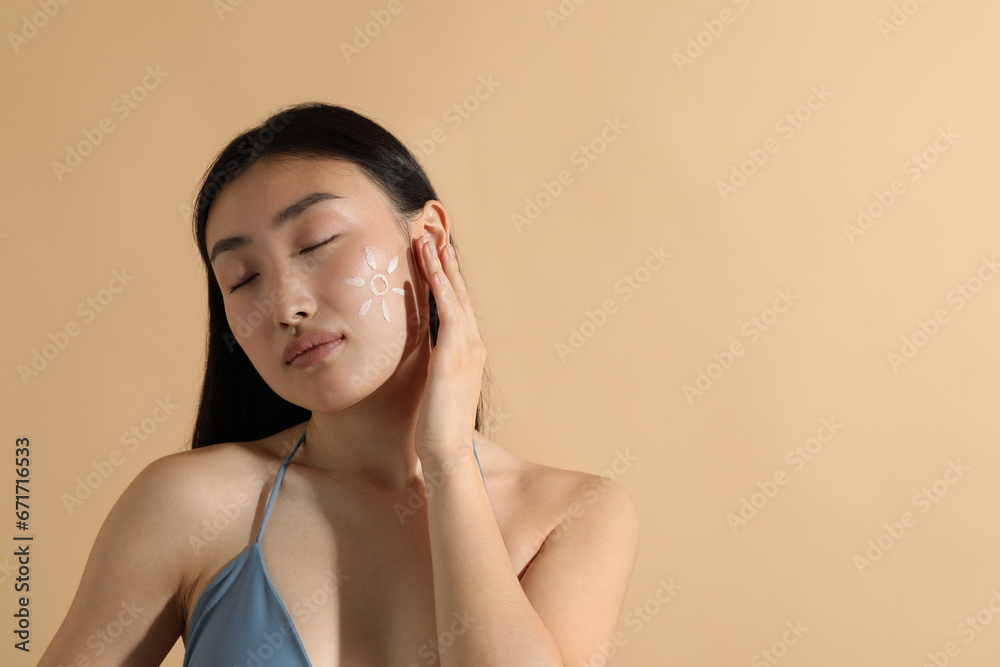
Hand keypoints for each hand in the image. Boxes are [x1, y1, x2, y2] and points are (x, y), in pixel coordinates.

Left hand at [410, 234, 486, 463]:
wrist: (447, 450)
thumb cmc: (438, 427)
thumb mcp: (437, 389)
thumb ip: (435, 368)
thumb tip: (423, 359)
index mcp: (470, 353)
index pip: (460, 308)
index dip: (449, 281)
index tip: (438, 257)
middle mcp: (473, 345)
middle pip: (461, 295)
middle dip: (447, 264)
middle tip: (435, 235)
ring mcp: (467, 348)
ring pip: (455, 295)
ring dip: (440, 264)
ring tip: (427, 239)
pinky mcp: (453, 353)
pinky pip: (448, 308)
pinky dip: (439, 283)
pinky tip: (429, 264)